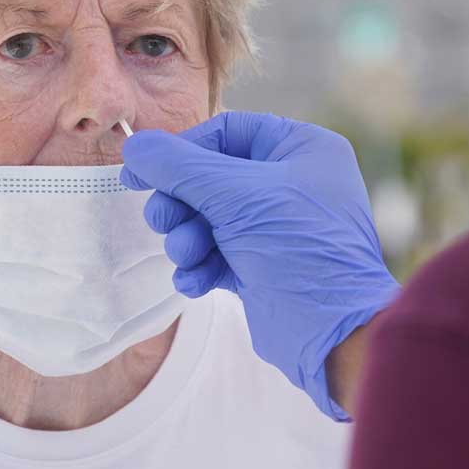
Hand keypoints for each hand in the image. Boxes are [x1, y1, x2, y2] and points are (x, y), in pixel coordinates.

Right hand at [120, 111, 400, 419]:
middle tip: (161, 221)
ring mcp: (276, 227)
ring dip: (187, 237)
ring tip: (186, 254)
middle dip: (181, 202)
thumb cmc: (297, 248)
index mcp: (302, 149)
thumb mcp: (236, 197)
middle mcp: (292, 183)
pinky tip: (195, 281)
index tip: (138, 170)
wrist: (333, 335)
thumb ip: (180, 167)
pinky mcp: (261, 267)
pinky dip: (200, 266)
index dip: (181, 150)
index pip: (226, 133)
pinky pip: (216, 254)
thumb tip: (134, 145)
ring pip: (208, 219)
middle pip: (210, 178)